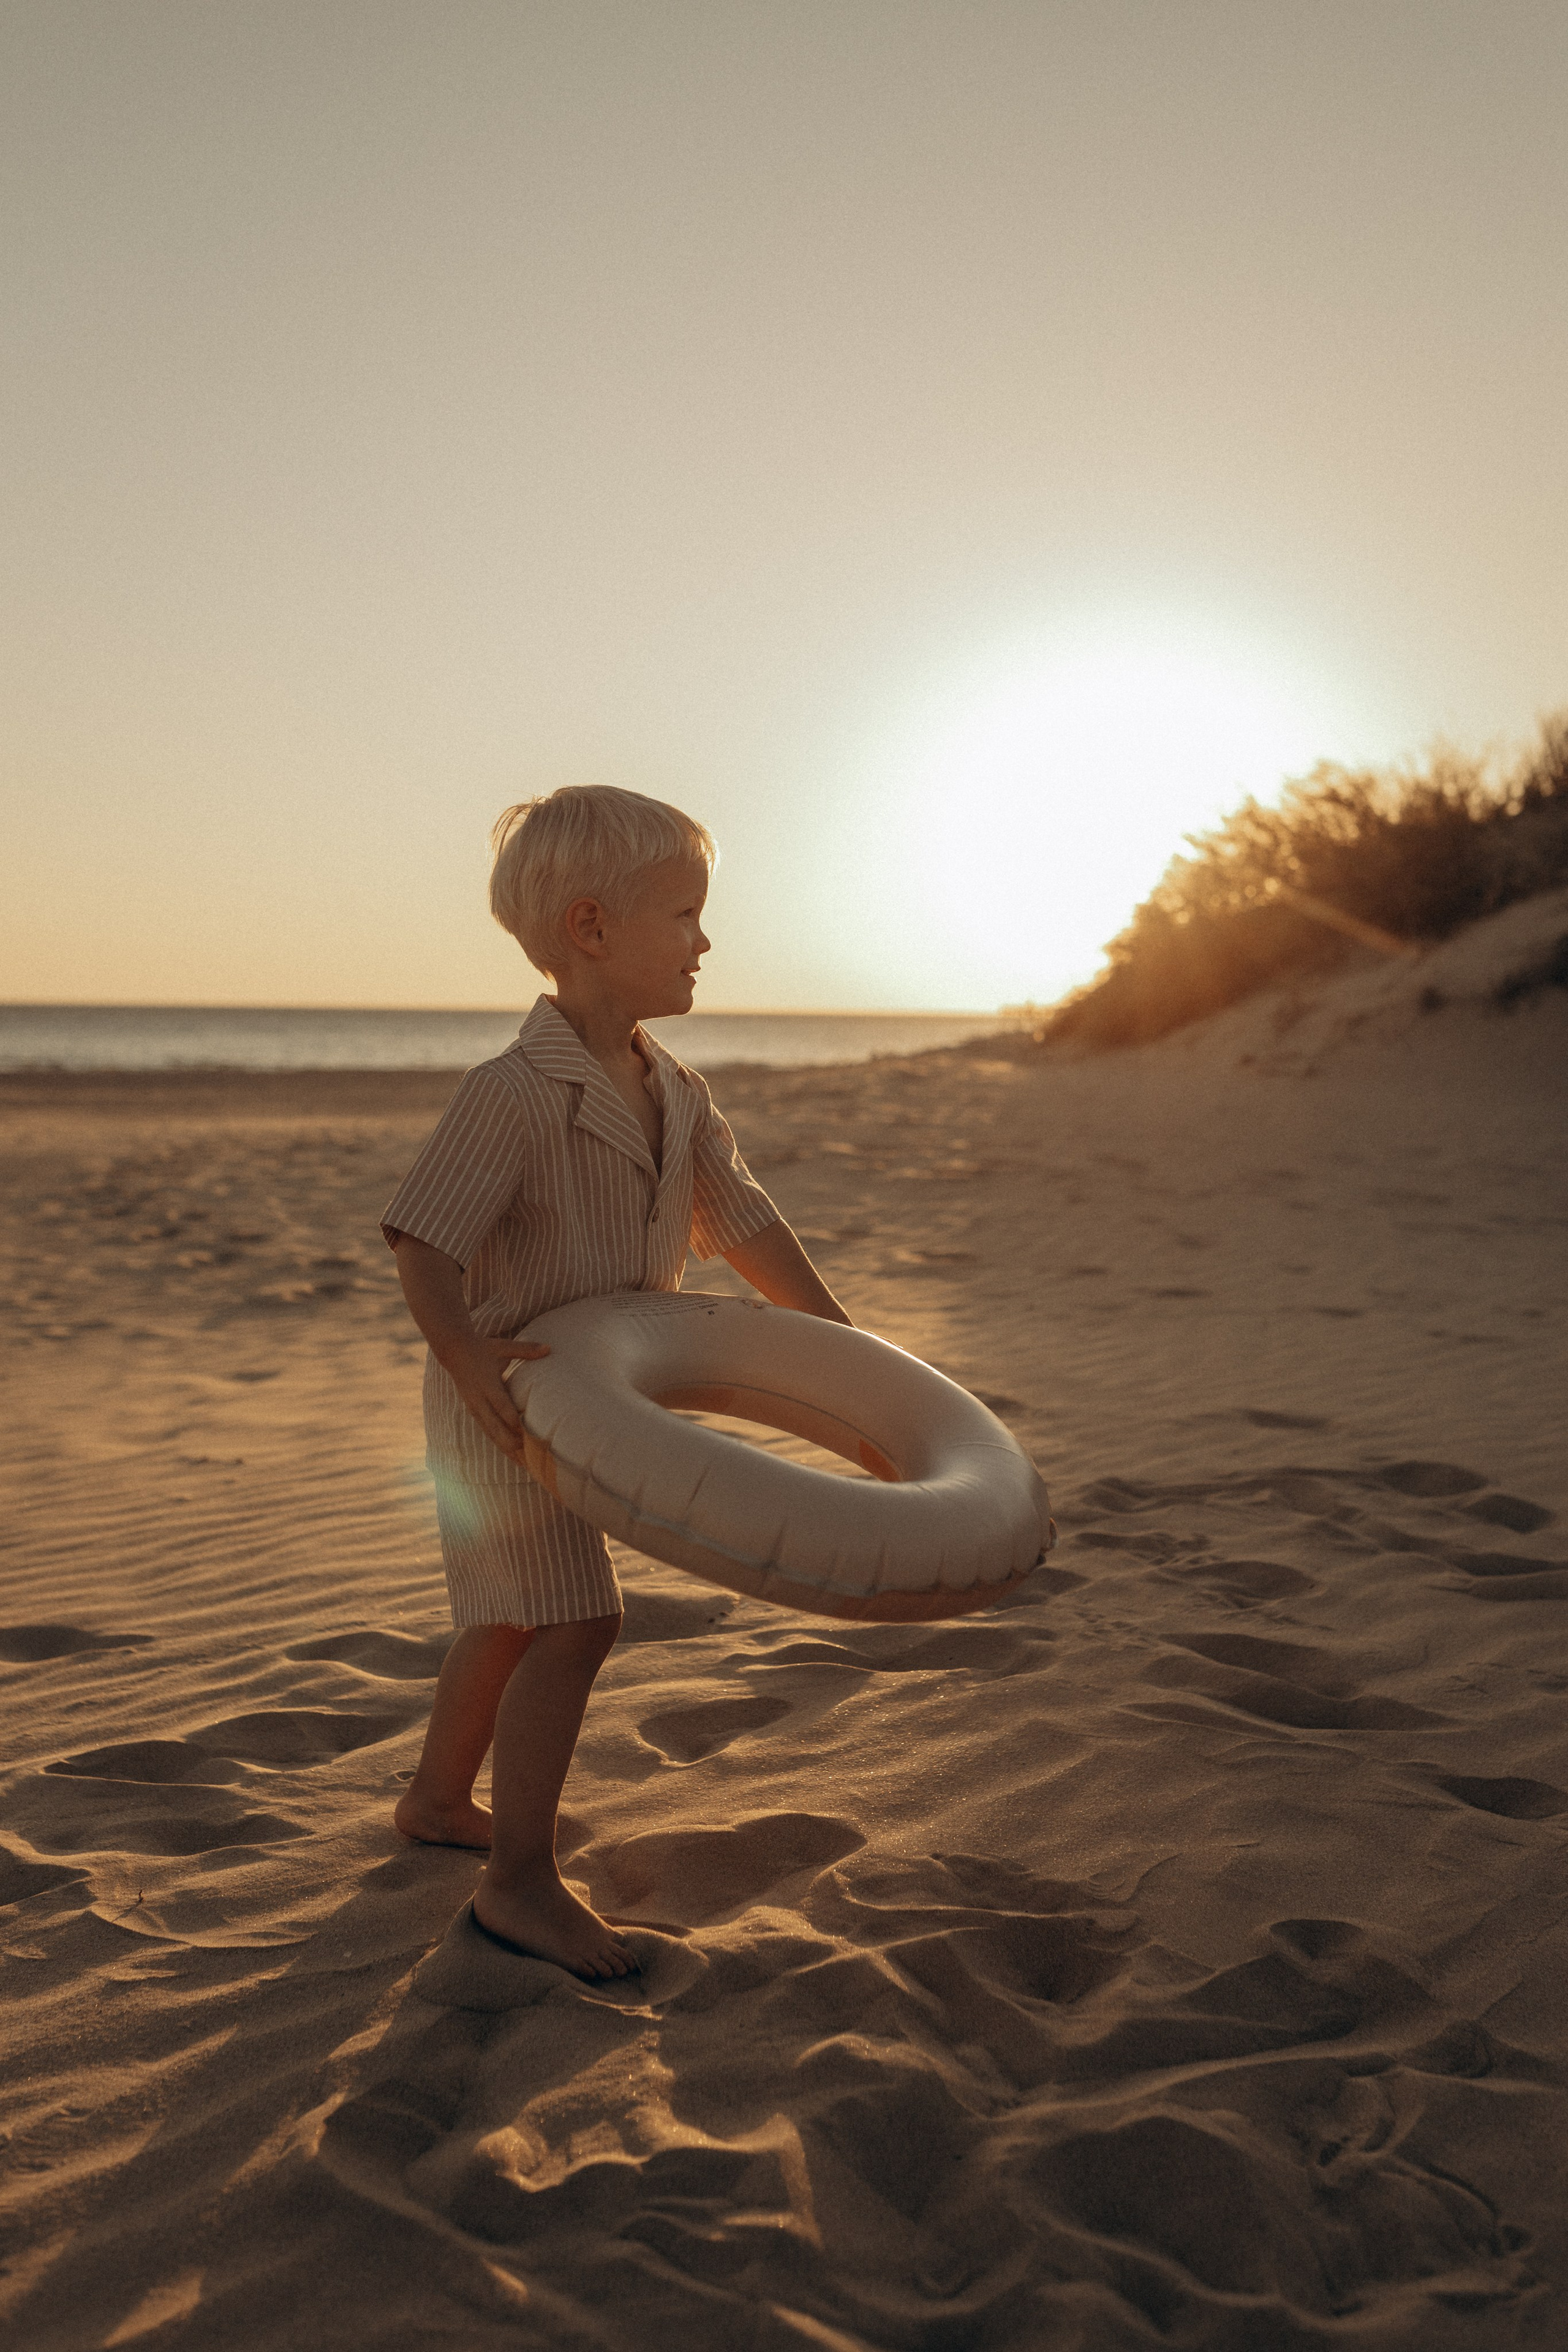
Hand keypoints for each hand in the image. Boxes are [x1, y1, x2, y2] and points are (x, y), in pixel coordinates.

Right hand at [443, 1335, 549, 1463]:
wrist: (454, 1352)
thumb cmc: (483, 1349)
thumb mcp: (503, 1347)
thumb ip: (526, 1350)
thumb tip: (549, 1348)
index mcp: (488, 1384)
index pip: (502, 1406)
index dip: (514, 1421)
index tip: (529, 1433)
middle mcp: (480, 1400)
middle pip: (495, 1427)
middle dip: (511, 1443)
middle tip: (530, 1457)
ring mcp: (475, 1408)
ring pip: (491, 1433)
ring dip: (506, 1448)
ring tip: (523, 1464)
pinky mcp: (474, 1412)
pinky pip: (487, 1431)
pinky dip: (499, 1444)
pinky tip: (511, 1455)